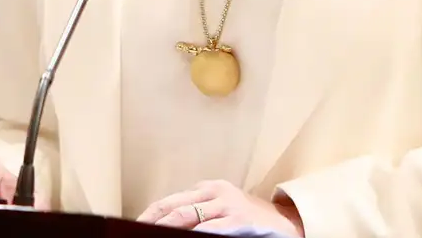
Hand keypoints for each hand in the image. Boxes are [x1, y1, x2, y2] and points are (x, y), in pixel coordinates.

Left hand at [137, 179, 304, 234]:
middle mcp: (215, 192)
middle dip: (152, 220)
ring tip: (152, 234)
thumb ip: (199, 212)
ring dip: (167, 227)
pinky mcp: (238, 219)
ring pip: (186, 215)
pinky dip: (194, 234)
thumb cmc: (249, 219)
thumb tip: (167, 225)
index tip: (137, 224)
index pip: (171, 201)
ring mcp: (227, 205)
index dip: (151, 214)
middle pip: (173, 206)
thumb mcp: (222, 209)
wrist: (284, 223)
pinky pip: (210, 228)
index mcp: (208, 189)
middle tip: (137, 230)